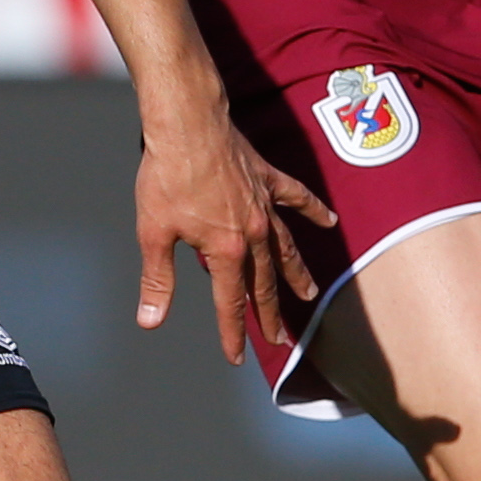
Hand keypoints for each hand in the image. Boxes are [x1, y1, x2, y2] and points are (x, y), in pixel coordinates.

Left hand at [134, 118, 335, 367]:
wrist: (187, 121)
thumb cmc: (166, 174)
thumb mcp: (154, 232)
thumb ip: (157, 280)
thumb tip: (151, 320)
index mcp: (226, 249)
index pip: (230, 302)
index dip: (232, 333)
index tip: (236, 359)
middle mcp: (253, 232)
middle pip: (264, 282)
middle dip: (270, 313)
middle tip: (280, 339)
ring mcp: (263, 203)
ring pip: (285, 247)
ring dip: (296, 274)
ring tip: (310, 294)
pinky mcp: (266, 178)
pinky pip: (296, 197)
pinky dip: (313, 210)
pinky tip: (329, 222)